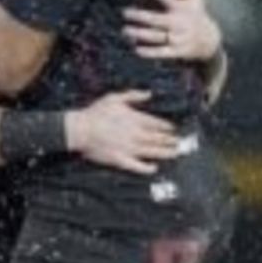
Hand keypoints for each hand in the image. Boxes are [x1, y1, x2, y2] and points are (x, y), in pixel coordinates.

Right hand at [65, 90, 181, 174]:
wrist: (80, 130)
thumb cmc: (95, 113)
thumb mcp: (114, 97)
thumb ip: (133, 95)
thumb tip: (149, 93)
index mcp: (134, 119)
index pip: (155, 123)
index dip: (167, 127)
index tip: (174, 129)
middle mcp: (135, 134)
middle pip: (157, 138)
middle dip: (170, 140)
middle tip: (181, 143)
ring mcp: (128, 148)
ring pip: (151, 151)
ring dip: (164, 153)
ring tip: (175, 153)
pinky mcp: (120, 160)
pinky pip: (136, 166)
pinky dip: (146, 168)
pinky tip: (154, 168)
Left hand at [122, 0, 221, 61]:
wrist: (210, 40)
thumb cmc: (199, 15)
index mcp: (181, 9)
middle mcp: (178, 23)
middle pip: (156, 19)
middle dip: (139, 16)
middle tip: (124, 13)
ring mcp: (176, 38)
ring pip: (155, 36)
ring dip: (139, 33)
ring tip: (125, 30)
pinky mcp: (176, 51)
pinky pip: (161, 52)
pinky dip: (149, 52)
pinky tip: (136, 49)